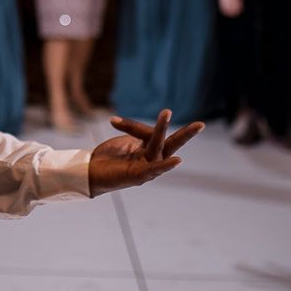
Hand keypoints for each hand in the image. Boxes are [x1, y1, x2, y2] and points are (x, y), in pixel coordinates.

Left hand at [89, 110, 203, 196]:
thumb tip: (150, 128)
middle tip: (201, 124)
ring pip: (158, 148)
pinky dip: (165, 166)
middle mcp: (152, 160)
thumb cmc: (108, 157)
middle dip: (186, 135)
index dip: (133, 126)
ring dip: (160, 130)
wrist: (89, 173)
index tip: (112, 121)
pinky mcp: (138, 177)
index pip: (150, 133)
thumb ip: (137, 133)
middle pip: (171, 144)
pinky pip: (154, 170)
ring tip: (166, 113)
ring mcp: (147, 169)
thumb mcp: (124, 140)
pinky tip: (178, 161)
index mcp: (149, 150)